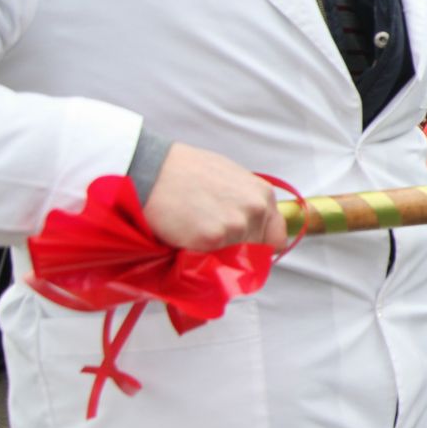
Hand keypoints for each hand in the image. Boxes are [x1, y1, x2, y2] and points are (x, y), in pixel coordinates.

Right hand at [142, 142, 288, 250]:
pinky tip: (183, 235)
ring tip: (193, 231)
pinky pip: (210, 260)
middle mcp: (256, 210)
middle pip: (254, 251)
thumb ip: (246, 202)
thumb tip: (252, 225)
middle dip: (234, 250)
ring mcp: (236, 225)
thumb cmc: (184, 170)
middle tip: (209, 236)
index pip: (276, 239)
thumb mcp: (229, 178)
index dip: (259, 247)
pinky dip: (198, 255)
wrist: (150, 167)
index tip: (242, 248)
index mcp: (263, 194)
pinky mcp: (212, 239)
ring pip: (232, 258)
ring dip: (216, 253)